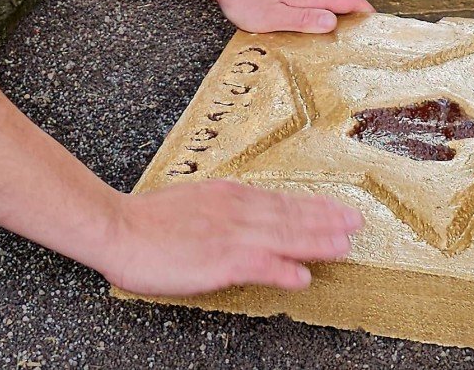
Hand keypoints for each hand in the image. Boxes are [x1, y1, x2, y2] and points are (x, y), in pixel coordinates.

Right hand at [94, 180, 362, 295]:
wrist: (117, 227)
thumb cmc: (145, 220)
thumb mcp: (193, 202)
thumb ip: (221, 209)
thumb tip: (242, 217)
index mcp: (228, 196)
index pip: (280, 201)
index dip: (313, 206)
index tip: (337, 208)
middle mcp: (236, 211)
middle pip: (291, 215)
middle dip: (326, 220)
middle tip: (356, 222)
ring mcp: (230, 235)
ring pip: (284, 236)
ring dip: (318, 240)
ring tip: (345, 245)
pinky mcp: (220, 260)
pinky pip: (260, 265)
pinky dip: (283, 270)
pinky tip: (302, 277)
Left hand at [210, 0, 373, 34]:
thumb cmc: (247, 2)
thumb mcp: (275, 18)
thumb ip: (304, 19)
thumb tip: (333, 22)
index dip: (363, 9)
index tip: (375, 22)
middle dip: (359, 6)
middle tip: (367, 25)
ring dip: (345, 4)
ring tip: (351, 22)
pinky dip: (329, 3)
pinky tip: (322, 13)